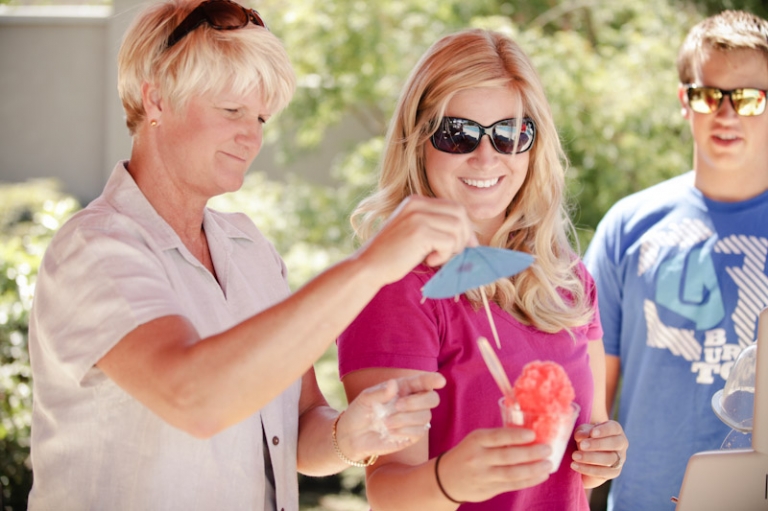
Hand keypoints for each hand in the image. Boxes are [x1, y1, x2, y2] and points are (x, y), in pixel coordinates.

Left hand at [336, 372, 446, 459]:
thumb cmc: (360, 412)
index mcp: (404, 388)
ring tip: (386, 422)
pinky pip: (419, 431)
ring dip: (406, 418)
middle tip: (397, 405)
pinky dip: (405, 430)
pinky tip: (390, 431)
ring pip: (425, 416)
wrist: (353, 436)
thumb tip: (393, 385)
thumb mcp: (365, 399)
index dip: (432, 380)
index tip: (440, 381)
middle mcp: (413, 402)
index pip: (423, 382)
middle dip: (417, 402)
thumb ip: (379, 392)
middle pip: (432, 399)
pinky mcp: (412, 435)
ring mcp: (414, 419)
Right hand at [357, 195, 477, 285]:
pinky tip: (428, 261)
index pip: (454, 207)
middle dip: (465, 236)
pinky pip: (449, 242)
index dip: (465, 227)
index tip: (466, 246)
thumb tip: (471, 237)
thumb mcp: (414, 232)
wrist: (369, 266)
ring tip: (437, 259)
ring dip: (453, 249)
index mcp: (416, 201)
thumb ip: (436, 227)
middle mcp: (417, 204)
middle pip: (460, 214)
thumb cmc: (393, 256)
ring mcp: (418, 216)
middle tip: (457, 255)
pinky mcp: (419, 232)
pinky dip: (444, 256)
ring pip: (457, 229)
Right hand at [433, 428, 551, 502]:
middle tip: (547, 449)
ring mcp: (483, 476)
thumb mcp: (476, 440)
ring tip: (548, 464)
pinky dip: (529, 481)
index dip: (515, 436)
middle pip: (507, 456)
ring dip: (533, 469)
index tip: (533, 434)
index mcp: (476, 440)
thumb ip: (497, 438)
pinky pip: (512, 485)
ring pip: (512, 473)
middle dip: (531, 453)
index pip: (497, 437)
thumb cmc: (468, 454)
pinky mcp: (488, 490)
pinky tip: (541, 476)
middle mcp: (478, 458)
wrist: (445, 478)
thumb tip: (529, 434)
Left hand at [571, 420, 627, 487]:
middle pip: (614, 444)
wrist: (587, 454)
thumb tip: (581, 437)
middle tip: (582, 445)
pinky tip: (576, 466)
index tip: (592, 433)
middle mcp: (621, 445)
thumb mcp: (583, 432)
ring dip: (591, 458)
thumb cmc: (586, 437)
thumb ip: (582, 432)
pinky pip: (603, 473)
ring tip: (575, 456)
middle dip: (597, 444)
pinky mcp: (613, 473)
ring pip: (609, 459)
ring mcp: (619, 460)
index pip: (614, 428)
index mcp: (615, 431)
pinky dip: (588, 469)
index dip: (604, 430)